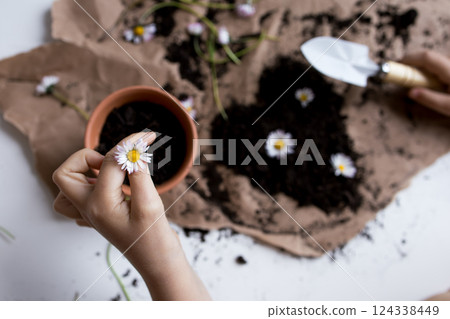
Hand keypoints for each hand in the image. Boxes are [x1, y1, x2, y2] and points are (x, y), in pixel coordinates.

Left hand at [52, 132, 210, 299]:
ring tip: (108, 173)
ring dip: (83, 172)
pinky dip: (88, 186)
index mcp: (100, 205)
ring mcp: (90, 213)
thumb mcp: (150, 204)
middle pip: (65, 174)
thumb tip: (132, 150)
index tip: (146, 137)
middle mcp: (89, 208)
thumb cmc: (154, 238)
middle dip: (87, 158)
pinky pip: (77, 197)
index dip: (129, 145)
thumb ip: (139, 174)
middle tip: (113, 162)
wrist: (157, 262)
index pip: (108, 162)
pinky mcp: (97, 215)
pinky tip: (110, 187)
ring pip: (66, 186)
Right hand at [401, 50, 449, 115]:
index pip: (426, 57)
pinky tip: (440, 87)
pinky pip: (444, 68)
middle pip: (432, 59)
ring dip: (428, 71)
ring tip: (428, 87)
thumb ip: (430, 99)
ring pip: (440, 63)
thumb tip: (411, 92)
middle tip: (408, 79)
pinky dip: (437, 74)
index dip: (409, 58)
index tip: (397, 64)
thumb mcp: (449, 107)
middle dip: (417, 66)